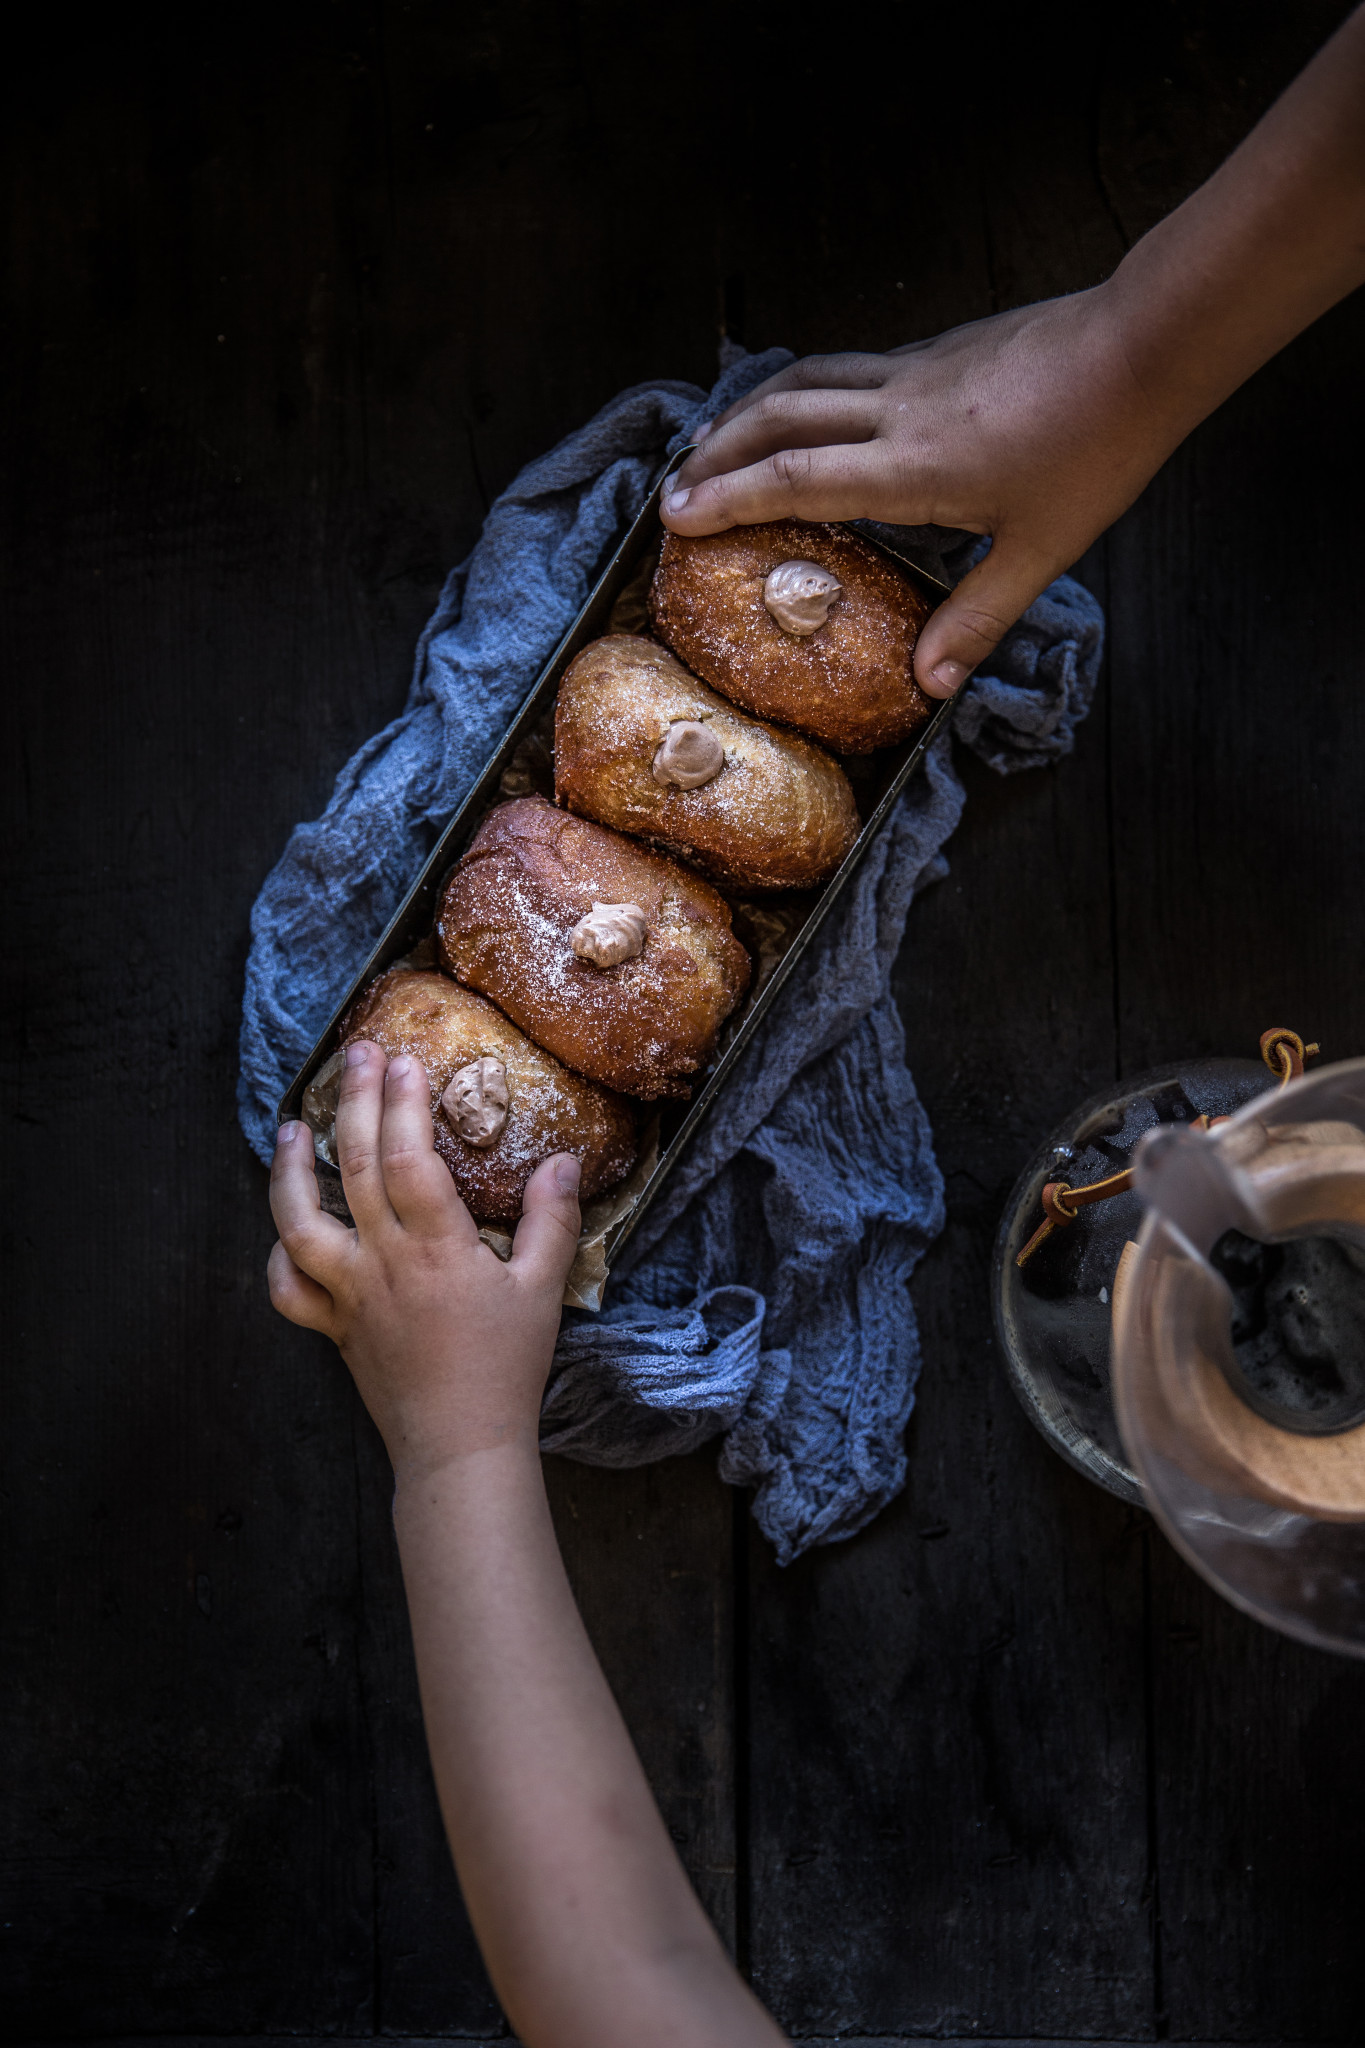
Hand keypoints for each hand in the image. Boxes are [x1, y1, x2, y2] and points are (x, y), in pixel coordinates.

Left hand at [267, 1041, 580, 1476]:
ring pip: (298, 1222)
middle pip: (355, 1168)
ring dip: (290, 1169)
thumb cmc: (506, 1369)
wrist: (461, 1448)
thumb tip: (564, 1161)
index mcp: (436, 1249)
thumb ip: (552, 1222)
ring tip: (292, 1127)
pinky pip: (288, 1288)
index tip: (407, 1062)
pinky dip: (280, 1255)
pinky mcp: (332, 1328)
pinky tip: (288, 1227)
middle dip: (355, 1102)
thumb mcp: (543, 1291)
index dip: (404, 1105)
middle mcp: (383, 1263)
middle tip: (359, 1054)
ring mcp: (349, 1295)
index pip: (409, 1158)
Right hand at [663, 284, 1183, 696]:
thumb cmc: (1097, 450)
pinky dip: (799, 390)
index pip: (794, 479)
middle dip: (715, 454)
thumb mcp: (1041, 551)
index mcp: (912, 467)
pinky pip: (843, 368)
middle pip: (778, 419)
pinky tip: (799, 411)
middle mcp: (897, 411)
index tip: (677, 518)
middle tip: (674, 492)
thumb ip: (978, 618)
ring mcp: (912, 373)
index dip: (727, 498)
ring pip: (803, 382)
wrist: (1142, 347)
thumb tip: (929, 686)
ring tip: (713, 447)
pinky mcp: (934, 353)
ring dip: (747, 413)